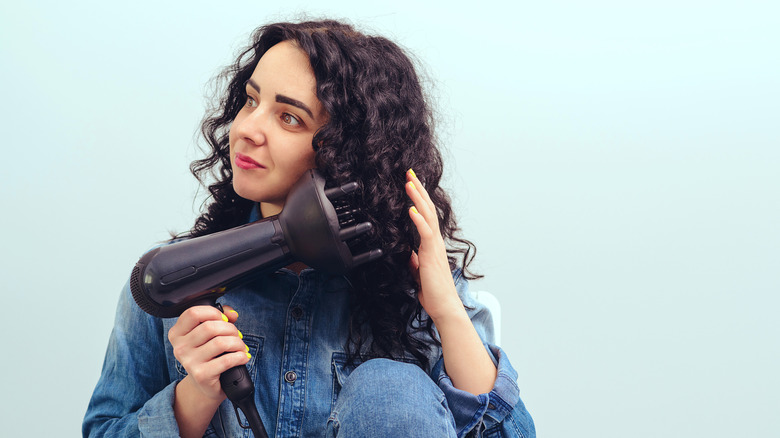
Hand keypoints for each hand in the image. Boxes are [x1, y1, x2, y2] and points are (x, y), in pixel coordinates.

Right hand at [168, 305, 248, 400]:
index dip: (213, 312)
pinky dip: (240, 356)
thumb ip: (220, 317)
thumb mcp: (210, 334)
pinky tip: (243, 357)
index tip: (224, 319)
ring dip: (237, 343)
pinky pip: (226, 360)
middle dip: (230, 329)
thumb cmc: (209, 354)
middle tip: (237, 336)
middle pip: (210, 327)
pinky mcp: (201, 375)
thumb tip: (232, 314)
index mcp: (177, 334)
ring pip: (220, 342)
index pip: (193, 313)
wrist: (205, 385)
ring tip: (241, 348)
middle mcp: (180, 348)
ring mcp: (189, 362)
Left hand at [405, 169, 463, 322]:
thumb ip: (415, 263)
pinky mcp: (431, 256)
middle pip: (427, 210)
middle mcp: (435, 243)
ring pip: (427, 217)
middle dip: (418, 191)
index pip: (425, 216)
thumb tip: (409, 255)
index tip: (411, 184)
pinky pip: (425, 234)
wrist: (444, 308)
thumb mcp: (419, 275)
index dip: (418, 199)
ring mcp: (434, 248)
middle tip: (410, 173)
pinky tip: (411, 209)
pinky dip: (418, 220)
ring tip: (409, 183)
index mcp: (431, 245)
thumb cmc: (433, 294)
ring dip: (417, 198)